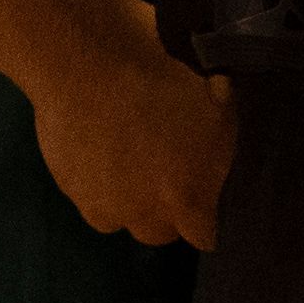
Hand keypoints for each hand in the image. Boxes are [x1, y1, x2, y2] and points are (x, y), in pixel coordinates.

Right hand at [27, 32, 233, 249]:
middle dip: (169, 208)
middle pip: (165, 231)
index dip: (210, 217)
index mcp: (191, 198)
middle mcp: (150, 216)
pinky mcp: (75, 194)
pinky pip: (95, 203)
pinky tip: (101, 153)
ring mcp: (110, 209)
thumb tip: (228, 150)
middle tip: (167, 171)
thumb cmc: (162, 77)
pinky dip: (99, 187)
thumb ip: (225, 143)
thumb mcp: (218, 105)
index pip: (208, 237)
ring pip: (127, 218)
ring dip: (132, 200)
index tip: (206, 194)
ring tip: (131, 159)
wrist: (91, 65)